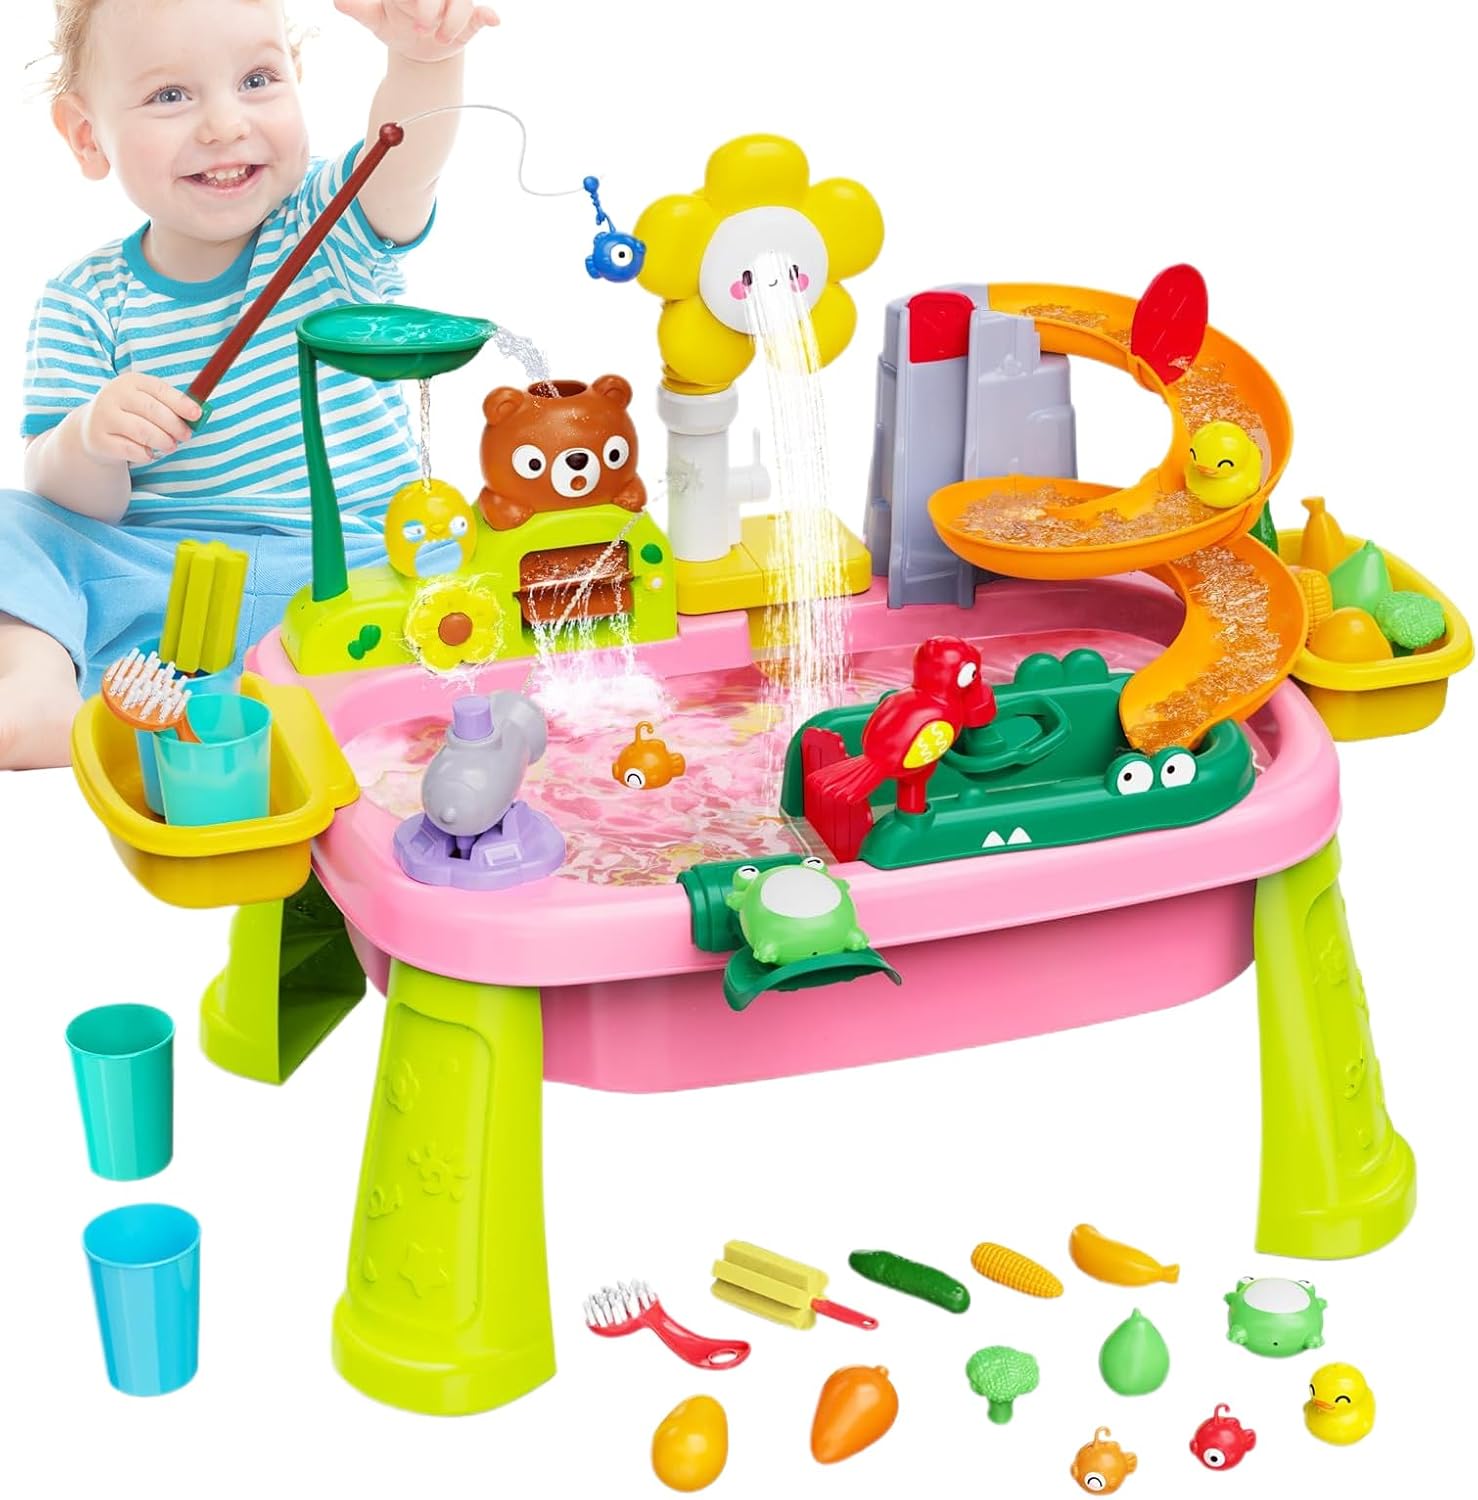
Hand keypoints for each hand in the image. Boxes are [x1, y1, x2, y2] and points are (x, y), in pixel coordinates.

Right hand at [80, 373, 198, 466]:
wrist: (93, 429)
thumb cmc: (132, 414)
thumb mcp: (148, 402)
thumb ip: (170, 406)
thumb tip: (199, 415)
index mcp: (131, 381)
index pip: (159, 389)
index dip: (180, 403)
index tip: (197, 415)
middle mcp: (114, 395)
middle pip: (152, 411)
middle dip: (174, 425)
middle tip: (186, 436)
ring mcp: (103, 416)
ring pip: (142, 431)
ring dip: (163, 441)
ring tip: (170, 446)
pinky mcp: (99, 439)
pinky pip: (130, 449)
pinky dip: (145, 454)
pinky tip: (148, 453)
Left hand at [334, 0, 498, 63]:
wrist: (415, 46)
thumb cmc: (394, 24)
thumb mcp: (374, 17)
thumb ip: (359, 8)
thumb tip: (339, 2)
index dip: (415, 2)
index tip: (412, 17)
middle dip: (431, 8)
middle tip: (420, 27)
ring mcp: (453, 0)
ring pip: (462, 2)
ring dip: (452, 21)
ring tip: (439, 39)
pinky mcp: (469, 17)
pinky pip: (481, 13)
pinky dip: (487, 16)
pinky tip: (491, 20)